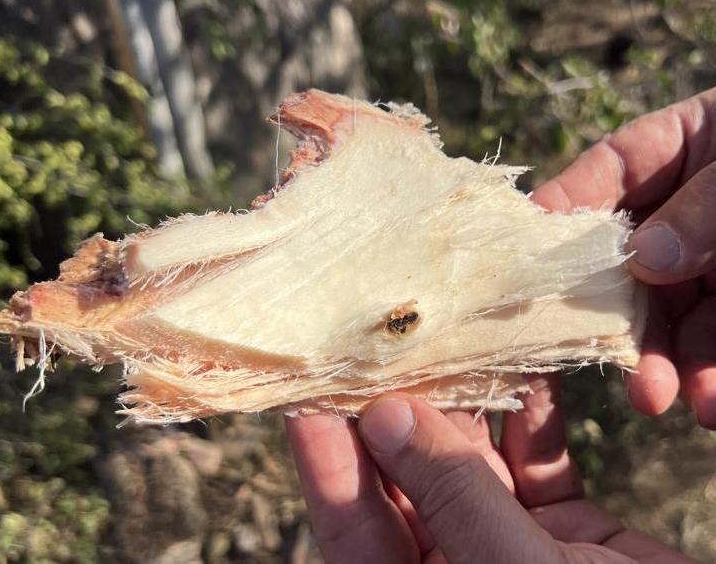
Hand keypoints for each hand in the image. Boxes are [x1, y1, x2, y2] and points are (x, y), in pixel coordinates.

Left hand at [287, 375, 696, 562]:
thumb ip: (453, 499)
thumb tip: (384, 419)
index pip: (352, 525)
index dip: (324, 457)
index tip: (305, 389)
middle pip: (407, 480)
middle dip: (392, 409)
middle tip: (371, 341)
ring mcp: (512, 546)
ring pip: (471, 461)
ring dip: (465, 399)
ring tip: (442, 332)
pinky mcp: (569, 534)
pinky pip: (539, 462)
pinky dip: (534, 414)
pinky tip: (527, 362)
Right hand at [532, 88, 715, 427]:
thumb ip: (706, 208)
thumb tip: (640, 262)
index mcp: (689, 144)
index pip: (608, 173)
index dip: (564, 210)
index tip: (528, 254)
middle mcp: (695, 206)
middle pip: (634, 258)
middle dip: (623, 313)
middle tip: (615, 356)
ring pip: (681, 310)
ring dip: (676, 358)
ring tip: (681, 402)